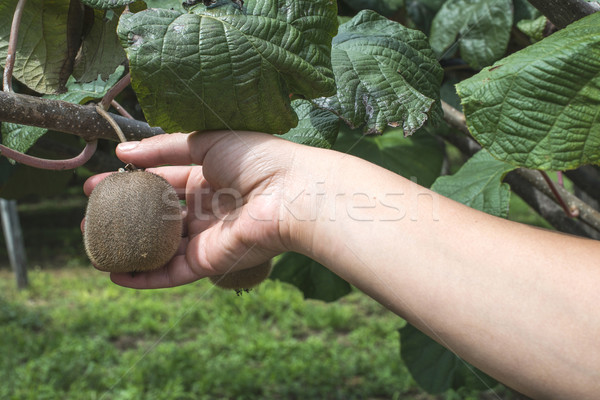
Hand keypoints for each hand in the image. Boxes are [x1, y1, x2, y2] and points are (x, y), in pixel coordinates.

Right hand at [83, 131, 300, 288]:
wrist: (292, 193)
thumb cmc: (257, 160)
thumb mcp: (206, 143)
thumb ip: (164, 150)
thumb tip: (122, 152)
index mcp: (210, 177)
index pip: (162, 181)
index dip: (130, 182)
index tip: (98, 183)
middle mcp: (208, 208)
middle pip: (158, 216)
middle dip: (124, 216)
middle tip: (89, 215)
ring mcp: (208, 237)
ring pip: (162, 247)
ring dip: (129, 248)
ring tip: (94, 244)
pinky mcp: (211, 261)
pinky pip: (173, 272)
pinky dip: (146, 277)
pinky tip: (116, 275)